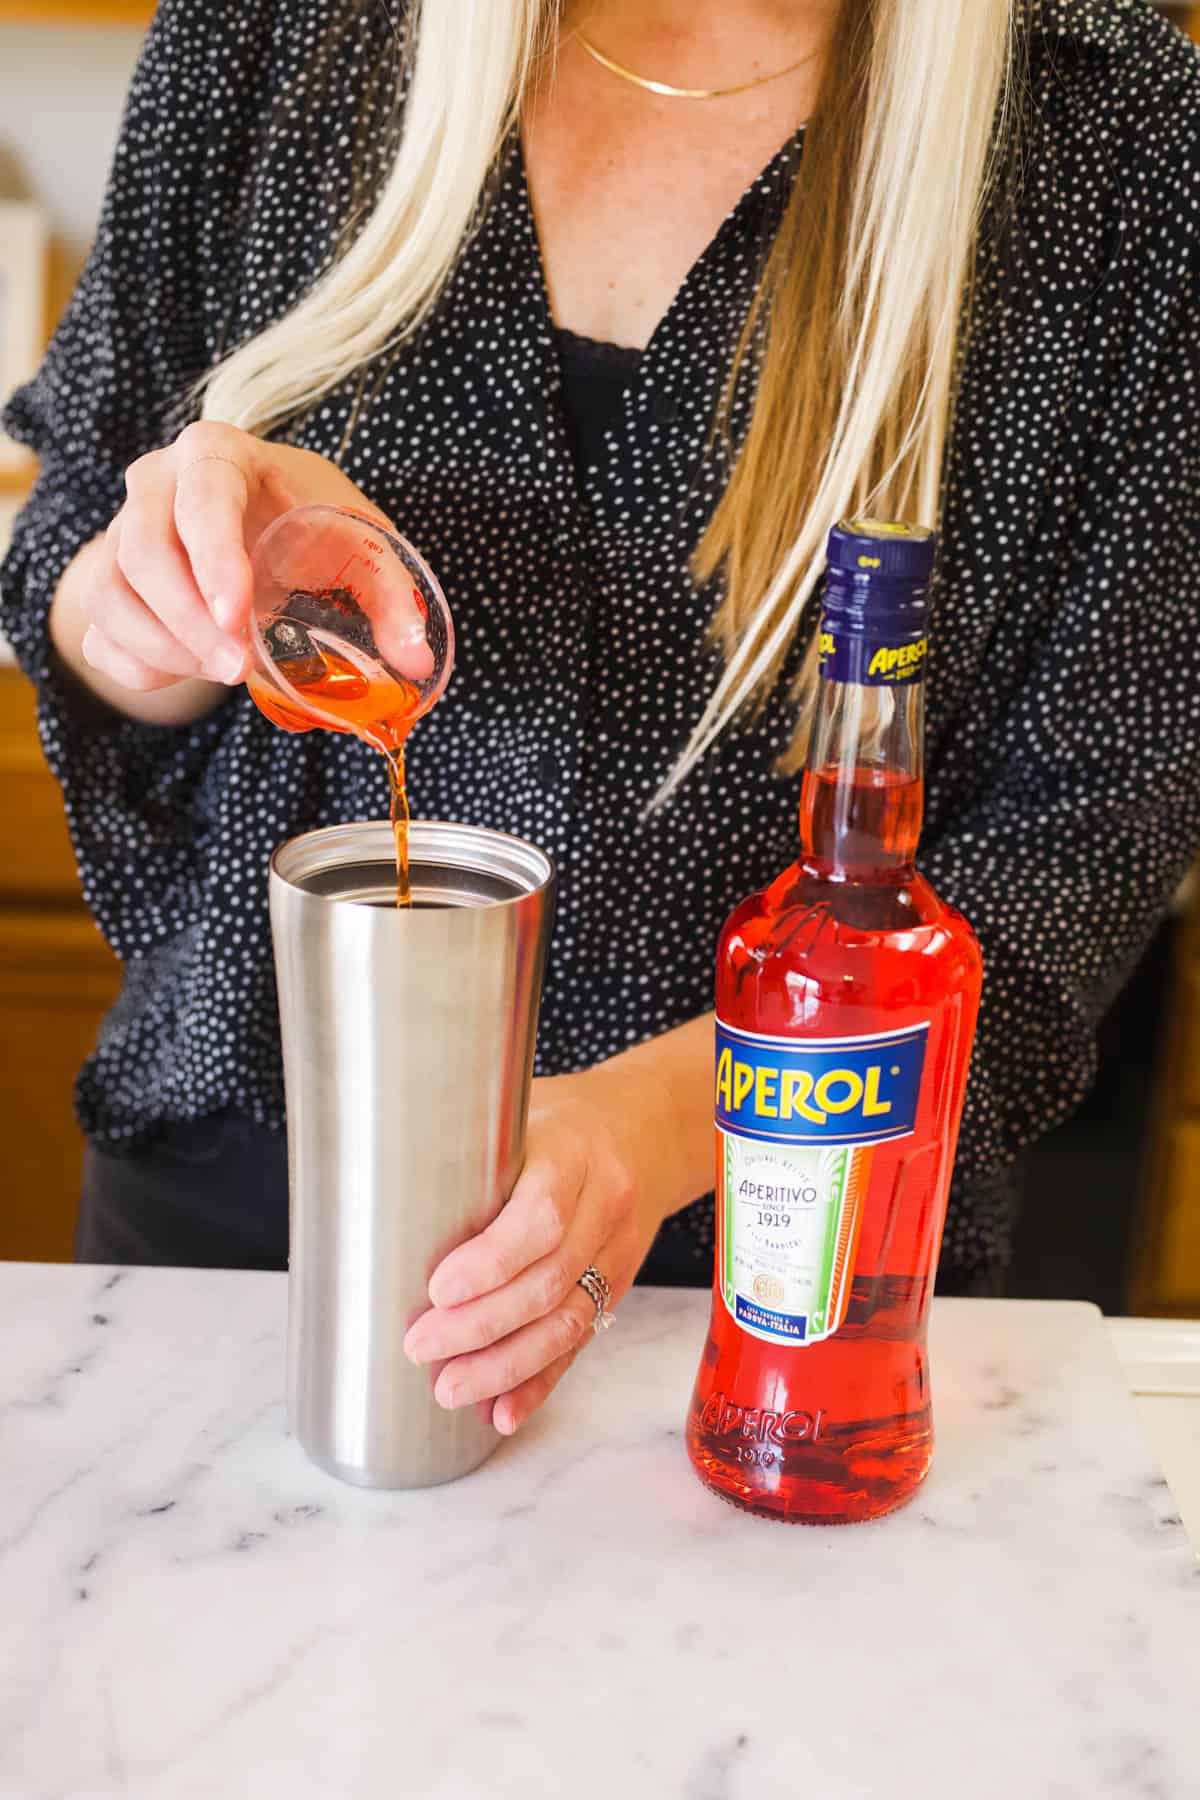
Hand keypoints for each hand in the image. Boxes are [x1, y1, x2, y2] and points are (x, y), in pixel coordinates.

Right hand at [70, 420, 429, 697]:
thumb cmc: (310, 521)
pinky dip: (139, 666)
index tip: (238, 618)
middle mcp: (155, 483)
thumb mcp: (361, 542)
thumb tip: (415, 662)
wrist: (260, 517)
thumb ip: (392, 596)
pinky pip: (100, 632)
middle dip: (189, 622)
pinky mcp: (109, 582)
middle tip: (240, 669)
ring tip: (225, 672)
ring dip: (164, 648)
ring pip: (109, 594)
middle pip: (141, 550)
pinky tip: (190, 673)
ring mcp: (120, 531)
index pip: (201, 497)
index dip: (213, 559)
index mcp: (218, 454)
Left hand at [402, 1063, 670, 1435]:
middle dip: (481, 1327)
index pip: (540, 1218)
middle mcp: (605, 1204)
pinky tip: (502, 1411)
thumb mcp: (517, 1110)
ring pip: (567, 1322)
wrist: (644, 1129)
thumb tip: (366, 1186)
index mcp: (573, 1153)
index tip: (437, 1289)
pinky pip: (580, 1342)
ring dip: (506, 1366)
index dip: (490, 1262)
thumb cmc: (557, 1119)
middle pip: (548, 1282)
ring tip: (449, 1389)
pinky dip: (539, 1382)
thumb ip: (464, 1145)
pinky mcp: (616, 1287)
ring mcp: (617, 1251)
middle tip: (420, 1347)